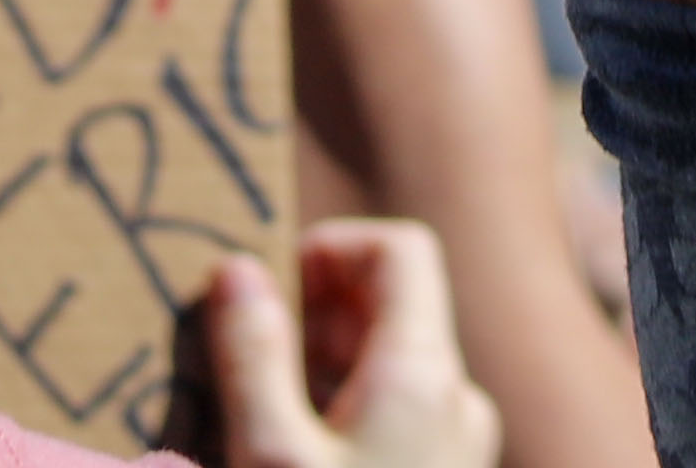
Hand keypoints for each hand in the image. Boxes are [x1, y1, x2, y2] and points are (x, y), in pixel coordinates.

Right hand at [176, 216, 484, 467]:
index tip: (263, 294)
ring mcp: (459, 446)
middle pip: (386, 309)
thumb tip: (237, 266)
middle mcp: (459, 398)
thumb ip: (252, 356)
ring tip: (249, 418)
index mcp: (426, 372)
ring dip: (317, 374)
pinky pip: (393, 422)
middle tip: (236, 361)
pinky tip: (289, 458)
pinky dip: (339, 419)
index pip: (399, 248)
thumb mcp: (270, 456)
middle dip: (308, 320)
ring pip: (385, 371)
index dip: (327, 250)